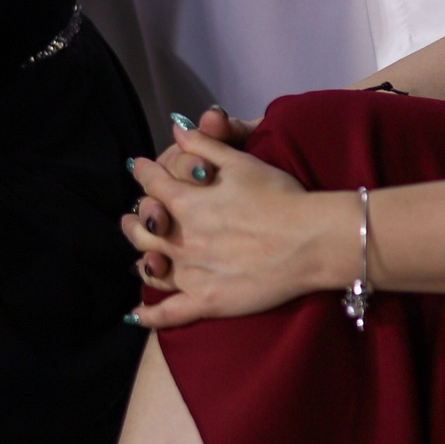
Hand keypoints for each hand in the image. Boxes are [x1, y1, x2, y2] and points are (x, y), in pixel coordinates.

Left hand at [122, 119, 332, 324]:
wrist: (312, 241)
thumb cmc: (281, 196)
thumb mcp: (241, 161)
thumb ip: (205, 145)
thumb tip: (177, 128)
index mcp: (186, 201)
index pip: (152, 184)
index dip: (144, 174)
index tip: (139, 169)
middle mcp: (181, 238)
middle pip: (144, 227)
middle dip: (136, 218)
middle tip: (133, 216)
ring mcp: (192, 273)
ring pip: (151, 267)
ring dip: (141, 257)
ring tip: (140, 256)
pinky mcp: (207, 302)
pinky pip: (169, 313)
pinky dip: (149, 315)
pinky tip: (136, 315)